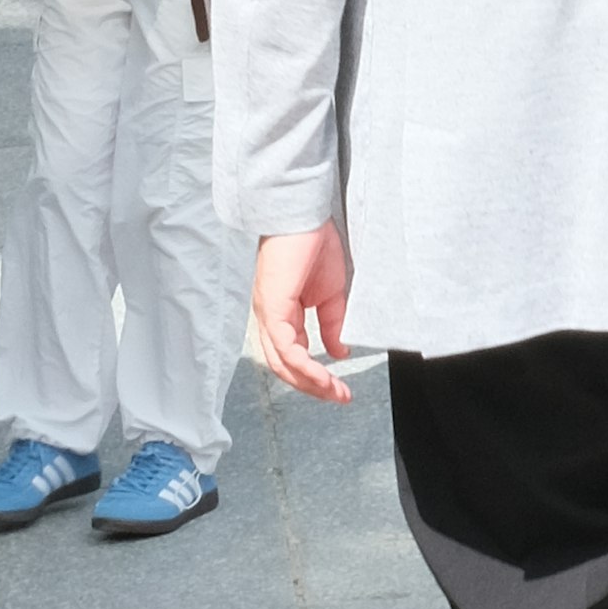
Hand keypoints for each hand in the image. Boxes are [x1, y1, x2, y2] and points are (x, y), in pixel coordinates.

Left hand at [254, 223, 355, 402]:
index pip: (293, 356)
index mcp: (282, 312)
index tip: (340, 390)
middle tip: (339, 397)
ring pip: (282, 363)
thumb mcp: (330, 293)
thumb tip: (338, 353)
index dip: (316, 376)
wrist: (304, 210)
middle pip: (284, 367)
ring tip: (335, 392)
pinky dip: (304, 366)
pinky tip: (323, 375)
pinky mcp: (272, 305)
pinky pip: (285, 347)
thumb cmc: (313, 240)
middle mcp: (269, 316)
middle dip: (313, 387)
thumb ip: (331, 324)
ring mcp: (267, 312)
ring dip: (310, 383)